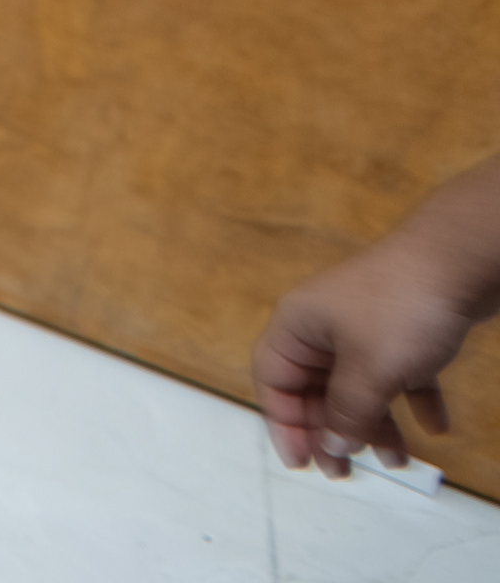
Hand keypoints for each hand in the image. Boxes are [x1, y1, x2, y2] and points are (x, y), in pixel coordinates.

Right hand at [255, 234, 475, 476]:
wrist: (458, 261)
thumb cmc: (400, 309)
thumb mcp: (368, 371)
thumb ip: (347, 414)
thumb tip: (332, 447)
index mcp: (298, 327)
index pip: (274, 381)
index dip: (284, 424)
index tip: (303, 463)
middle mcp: (325, 327)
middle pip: (316, 388)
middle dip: (332, 432)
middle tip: (345, 472)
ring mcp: (365, 328)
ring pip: (360, 386)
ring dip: (377, 425)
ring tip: (399, 461)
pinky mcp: (403, 330)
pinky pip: (400, 375)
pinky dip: (413, 402)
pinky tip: (436, 427)